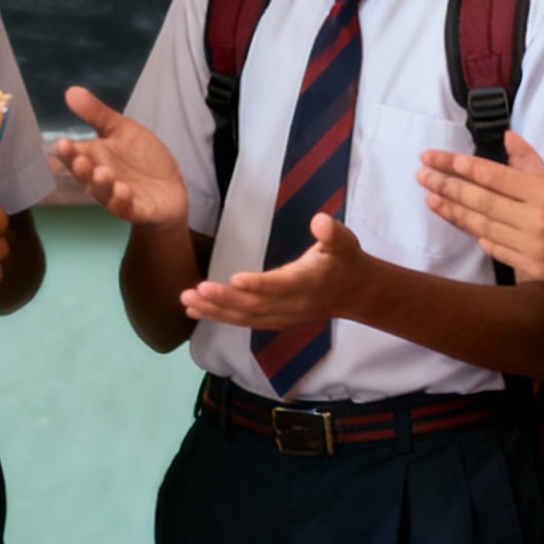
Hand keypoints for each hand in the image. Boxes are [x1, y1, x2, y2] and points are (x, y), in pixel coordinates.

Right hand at [55, 87, 190, 233]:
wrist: (169, 187)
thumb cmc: (139, 158)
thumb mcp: (121, 129)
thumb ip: (97, 114)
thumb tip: (71, 91)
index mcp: (94, 157)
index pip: (75, 154)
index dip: (68, 151)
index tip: (62, 142)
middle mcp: (100, 178)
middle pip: (85, 175)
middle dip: (81, 168)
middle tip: (80, 159)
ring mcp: (117, 196)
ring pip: (104, 193)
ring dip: (102, 184)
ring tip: (102, 173)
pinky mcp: (137, 209)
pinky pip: (127, 208)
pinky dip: (123, 201)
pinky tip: (123, 191)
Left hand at [181, 214, 370, 328]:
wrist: (356, 293)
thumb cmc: (345, 260)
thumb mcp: (344, 242)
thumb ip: (331, 233)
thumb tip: (321, 222)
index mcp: (306, 283)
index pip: (279, 286)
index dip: (258, 286)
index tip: (234, 280)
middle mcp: (291, 304)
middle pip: (254, 306)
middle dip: (223, 300)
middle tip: (195, 292)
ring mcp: (282, 316)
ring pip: (245, 317)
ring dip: (215, 311)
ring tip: (188, 302)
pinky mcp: (275, 320)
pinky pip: (245, 321)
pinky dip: (221, 317)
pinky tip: (199, 311)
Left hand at [417, 119, 543, 296]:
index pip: (493, 176)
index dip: (461, 166)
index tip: (436, 158)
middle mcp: (534, 221)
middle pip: (480, 200)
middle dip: (447, 184)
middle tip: (420, 173)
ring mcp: (532, 247)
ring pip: (482, 225)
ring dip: (453, 210)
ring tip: (429, 197)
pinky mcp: (534, 268)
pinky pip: (497, 249)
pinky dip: (477, 235)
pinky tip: (461, 224)